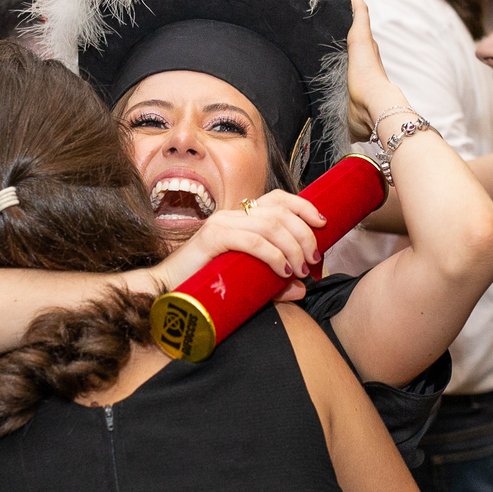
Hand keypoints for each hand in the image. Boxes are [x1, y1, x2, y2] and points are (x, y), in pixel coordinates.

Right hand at [141, 189, 326, 299]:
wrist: (169, 293)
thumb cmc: (206, 286)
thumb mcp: (249, 281)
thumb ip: (275, 284)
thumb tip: (302, 288)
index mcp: (241, 218)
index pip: (278, 199)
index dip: (305, 206)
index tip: (323, 226)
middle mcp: (232, 214)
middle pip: (280, 211)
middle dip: (305, 235)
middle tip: (314, 261)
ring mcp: (221, 224)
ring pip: (271, 225)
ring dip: (293, 247)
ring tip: (300, 270)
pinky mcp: (213, 238)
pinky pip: (253, 241)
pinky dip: (274, 255)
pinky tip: (283, 270)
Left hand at [336, 0, 401, 141]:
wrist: (377, 108)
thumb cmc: (367, 117)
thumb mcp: (353, 120)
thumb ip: (351, 126)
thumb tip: (351, 141)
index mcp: (367, 72)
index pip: (360, 53)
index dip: (354, 41)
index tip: (346, 34)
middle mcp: (369, 54)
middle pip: (359, 29)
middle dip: (350, 15)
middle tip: (338, 1)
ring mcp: (367, 44)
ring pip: (358, 15)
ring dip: (349, 1)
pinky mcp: (362, 36)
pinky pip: (357, 10)